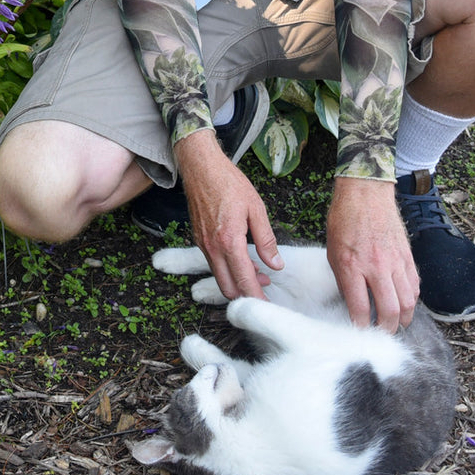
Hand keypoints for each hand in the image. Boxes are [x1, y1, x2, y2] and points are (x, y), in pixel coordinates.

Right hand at [174, 128, 282, 300]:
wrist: (200, 166)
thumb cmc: (229, 183)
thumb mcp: (256, 208)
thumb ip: (267, 240)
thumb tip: (276, 264)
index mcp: (229, 241)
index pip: (245, 281)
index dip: (258, 298)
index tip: (270, 307)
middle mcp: (212, 247)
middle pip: (228, 288)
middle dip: (246, 295)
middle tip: (266, 290)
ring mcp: (202, 244)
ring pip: (219, 277)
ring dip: (237, 282)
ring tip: (259, 274)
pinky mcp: (197, 238)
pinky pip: (212, 263)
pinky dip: (227, 269)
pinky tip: (242, 259)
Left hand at [326, 176, 418, 330]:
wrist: (365, 194)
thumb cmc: (343, 220)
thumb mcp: (332, 251)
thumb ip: (343, 278)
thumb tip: (353, 303)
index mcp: (351, 265)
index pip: (359, 307)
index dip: (361, 325)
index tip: (360, 332)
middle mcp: (376, 266)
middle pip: (390, 311)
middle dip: (387, 329)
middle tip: (382, 334)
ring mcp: (395, 262)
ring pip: (408, 302)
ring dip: (404, 319)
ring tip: (397, 324)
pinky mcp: (408, 257)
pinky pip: (415, 286)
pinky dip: (412, 300)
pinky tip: (405, 304)